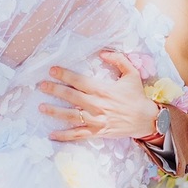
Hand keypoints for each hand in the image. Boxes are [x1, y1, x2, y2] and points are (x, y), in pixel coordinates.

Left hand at [37, 51, 158, 141]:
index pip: (79, 81)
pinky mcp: (97, 132)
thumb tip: (103, 52)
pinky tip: (52, 135)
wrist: (146, 119)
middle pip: (71, 97)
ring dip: (55, 112)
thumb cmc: (137, 96)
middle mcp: (96, 105)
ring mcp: (95, 120)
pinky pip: (78, 134)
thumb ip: (119, 60)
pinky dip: (64, 136)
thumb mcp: (132, 73)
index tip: (52, 70)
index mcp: (103, 90)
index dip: (64, 75)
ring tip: (41, 107)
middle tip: (41, 86)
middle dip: (54, 90)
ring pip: (71, 116)